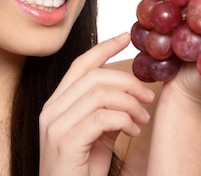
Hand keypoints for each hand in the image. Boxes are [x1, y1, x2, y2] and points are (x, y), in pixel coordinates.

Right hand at [39, 33, 154, 175]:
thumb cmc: (81, 171)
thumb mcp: (97, 136)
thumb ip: (107, 111)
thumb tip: (131, 93)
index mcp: (56, 104)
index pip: (80, 65)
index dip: (103, 47)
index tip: (126, 37)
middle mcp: (51, 110)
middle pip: (94, 76)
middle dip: (128, 81)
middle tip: (149, 95)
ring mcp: (55, 125)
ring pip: (100, 94)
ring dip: (130, 103)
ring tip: (143, 118)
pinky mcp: (65, 141)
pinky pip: (102, 117)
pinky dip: (124, 120)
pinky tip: (133, 131)